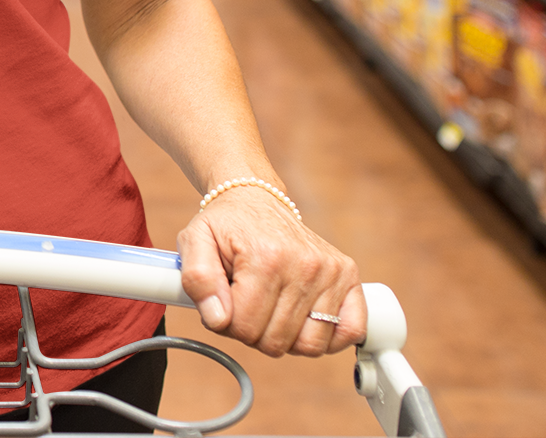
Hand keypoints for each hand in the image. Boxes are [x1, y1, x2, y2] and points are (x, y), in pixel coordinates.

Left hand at [177, 186, 364, 356]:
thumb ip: (196, 280)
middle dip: (253, 331)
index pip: (245, 327)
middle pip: (276, 341)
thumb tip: (217, 318)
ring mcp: (331, 272)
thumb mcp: (195, 241)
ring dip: (286, 338)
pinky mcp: (348, 277)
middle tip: (246, 304)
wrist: (257, 200)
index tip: (223, 302)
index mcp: (265, 257)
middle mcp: (304, 264)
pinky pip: (349, 332)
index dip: (226, 324)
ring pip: (310, 346)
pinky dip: (326, 337)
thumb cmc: (226, 225)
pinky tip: (304, 319)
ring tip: (271, 310)